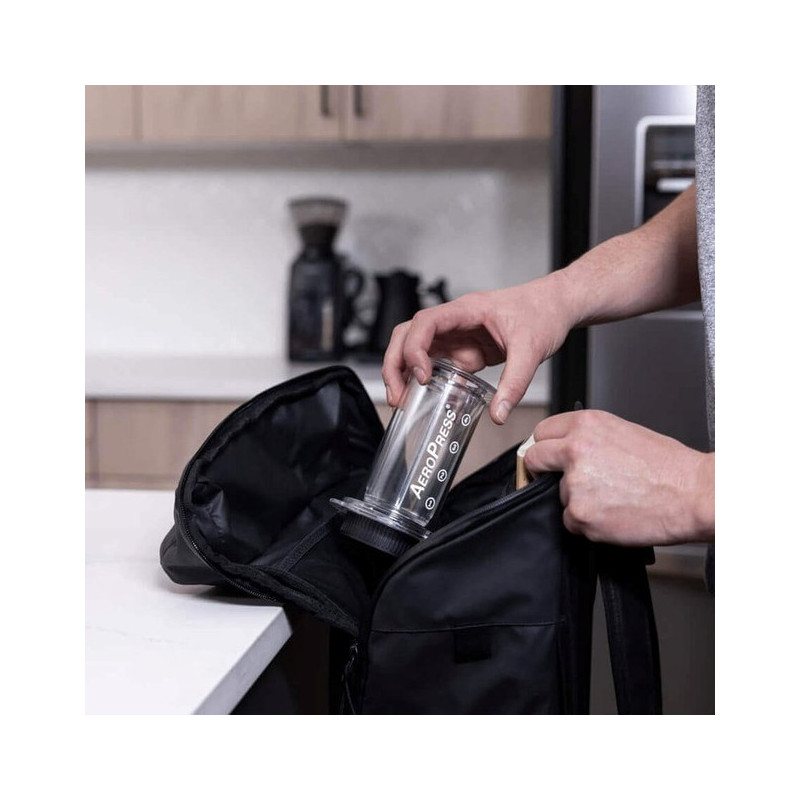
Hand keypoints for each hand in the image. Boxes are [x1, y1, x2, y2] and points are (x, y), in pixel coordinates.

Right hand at [381, 275, 573, 423]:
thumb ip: (514, 384)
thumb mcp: (532, 350)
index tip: (421, 375)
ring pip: (416, 349)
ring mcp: (457, 335)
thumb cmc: (543, 312)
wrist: (556, 306)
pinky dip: (426, 380)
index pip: (425, 323)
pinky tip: (427, 397)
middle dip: (395, 364)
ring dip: (404, 373)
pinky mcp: (464, 349)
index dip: (415, 348)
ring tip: (403, 400)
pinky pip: (437, 363)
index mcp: (467, 310)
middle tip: (397, 395)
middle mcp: (455, 321)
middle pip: (407, 335)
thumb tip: (498, 413)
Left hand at [525, 410, 713, 545]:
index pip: (542, 432)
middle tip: (560, 481)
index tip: (548, 457)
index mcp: (585, 425)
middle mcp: (574, 450)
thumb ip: (587, 438)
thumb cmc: (667, 466)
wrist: (694, 494)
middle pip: (533, 459)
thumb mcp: (622, 432)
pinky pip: (570, 521)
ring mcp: (575, 484)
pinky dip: (587, 523)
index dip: (545, 447)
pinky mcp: (580, 514)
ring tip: (612, 498)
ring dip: (576, 500)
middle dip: (542, 471)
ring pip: (557, 495)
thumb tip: (563, 449)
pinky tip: (613, 514)